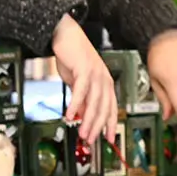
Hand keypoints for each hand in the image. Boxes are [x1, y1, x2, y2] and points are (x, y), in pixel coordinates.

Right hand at [51, 15, 119, 144]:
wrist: (65, 34)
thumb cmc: (72, 57)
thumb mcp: (77, 82)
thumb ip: (83, 98)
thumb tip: (83, 116)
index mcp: (105, 82)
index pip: (111, 107)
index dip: (110, 124)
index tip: (109, 139)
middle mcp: (104, 78)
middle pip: (104, 108)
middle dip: (97, 127)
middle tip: (91, 140)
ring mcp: (96, 74)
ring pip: (95, 102)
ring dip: (88, 120)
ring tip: (82, 133)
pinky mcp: (84, 69)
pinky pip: (81, 91)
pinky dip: (76, 105)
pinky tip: (71, 115)